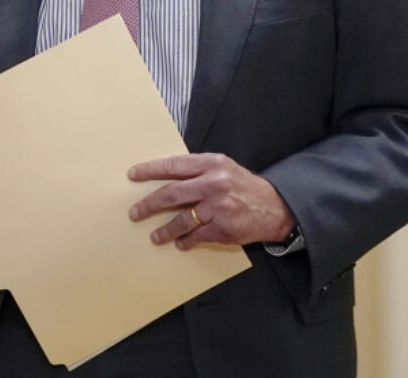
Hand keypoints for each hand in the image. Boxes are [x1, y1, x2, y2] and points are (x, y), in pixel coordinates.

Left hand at [127, 153, 294, 249]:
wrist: (274, 207)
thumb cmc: (243, 186)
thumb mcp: (223, 168)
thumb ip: (198, 170)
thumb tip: (165, 177)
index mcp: (212, 164)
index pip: (174, 165)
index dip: (150, 170)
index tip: (133, 175)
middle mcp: (214, 183)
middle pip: (172, 194)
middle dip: (149, 204)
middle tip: (134, 212)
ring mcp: (218, 207)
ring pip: (182, 220)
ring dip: (165, 230)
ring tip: (155, 236)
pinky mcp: (223, 228)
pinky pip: (196, 236)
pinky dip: (185, 241)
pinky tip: (180, 243)